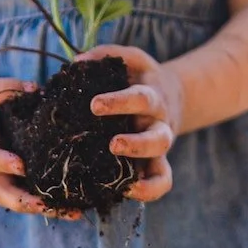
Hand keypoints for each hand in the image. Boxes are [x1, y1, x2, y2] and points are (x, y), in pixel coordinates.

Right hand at [0, 77, 76, 217]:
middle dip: (22, 201)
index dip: (1, 163)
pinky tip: (77, 209)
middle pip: (1, 193)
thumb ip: (1, 89)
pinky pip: (33, 199)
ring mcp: (3, 181)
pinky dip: (53, 206)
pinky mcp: (17, 184)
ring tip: (72, 213)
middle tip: (43, 204)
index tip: (20, 165)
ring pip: (19, 203)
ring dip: (44, 210)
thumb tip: (35, 89)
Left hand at [78, 44, 181, 202]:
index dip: (120, 103)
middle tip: (113, 145)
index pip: (140, 99)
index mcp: (152, 97)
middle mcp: (159, 125)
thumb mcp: (130, 59)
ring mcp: (159, 148)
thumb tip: (77, 62)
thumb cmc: (139, 77)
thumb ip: (105, 55)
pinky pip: (161, 182)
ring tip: (122, 183)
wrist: (170, 95)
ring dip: (143, 180)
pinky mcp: (156, 164)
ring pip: (162, 167)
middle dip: (136, 145)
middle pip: (158, 139)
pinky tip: (126, 192)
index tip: (95, 105)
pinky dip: (149, 191)